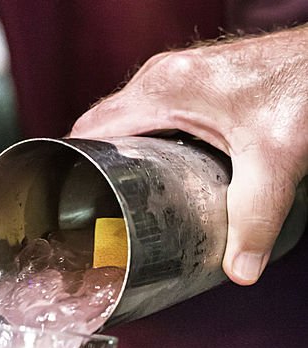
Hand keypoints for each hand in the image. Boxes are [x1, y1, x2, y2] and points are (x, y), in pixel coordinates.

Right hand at [71, 27, 307, 284]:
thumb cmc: (305, 86)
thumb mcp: (276, 161)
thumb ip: (255, 218)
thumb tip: (240, 271)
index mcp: (162, 88)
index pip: (89, 129)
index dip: (70, 165)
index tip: (63, 203)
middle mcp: (161, 76)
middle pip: (102, 126)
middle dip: (92, 167)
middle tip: (91, 213)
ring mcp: (177, 75)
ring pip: (126, 120)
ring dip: (117, 155)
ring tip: (115, 200)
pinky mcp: (194, 82)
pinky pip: (149, 114)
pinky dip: (141, 142)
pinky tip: (155, 174)